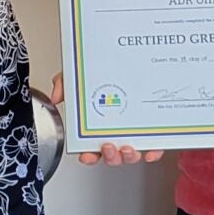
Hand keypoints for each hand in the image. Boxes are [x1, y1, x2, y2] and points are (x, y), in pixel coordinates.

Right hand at [48, 72, 163, 166]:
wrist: (132, 58)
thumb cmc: (105, 73)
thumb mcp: (80, 76)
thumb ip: (64, 84)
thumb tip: (56, 97)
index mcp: (100, 127)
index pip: (93, 148)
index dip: (89, 156)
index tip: (86, 155)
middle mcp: (118, 132)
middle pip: (113, 156)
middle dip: (110, 157)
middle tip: (107, 146)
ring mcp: (136, 132)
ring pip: (133, 154)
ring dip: (129, 156)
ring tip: (127, 147)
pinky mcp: (155, 129)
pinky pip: (157, 146)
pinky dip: (154, 151)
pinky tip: (151, 152)